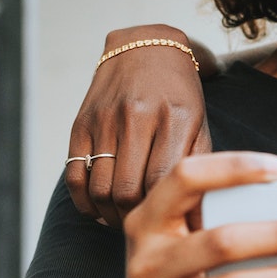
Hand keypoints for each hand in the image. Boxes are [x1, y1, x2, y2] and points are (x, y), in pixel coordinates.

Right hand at [67, 27, 211, 226]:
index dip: (166, 214)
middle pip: (129, 191)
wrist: (146, 47)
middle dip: (135, 220)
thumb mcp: (201, 124)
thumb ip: (202, 169)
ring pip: (100, 188)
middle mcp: (138, 117)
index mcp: (177, 119)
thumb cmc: (181, 95)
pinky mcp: (81, 122)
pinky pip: (74, 175)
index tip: (172, 229)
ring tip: (124, 222)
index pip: (165, 183)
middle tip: (144, 230)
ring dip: (110, 215)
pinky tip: (99, 209)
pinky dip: (84, 203)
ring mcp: (106, 119)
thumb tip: (202, 222)